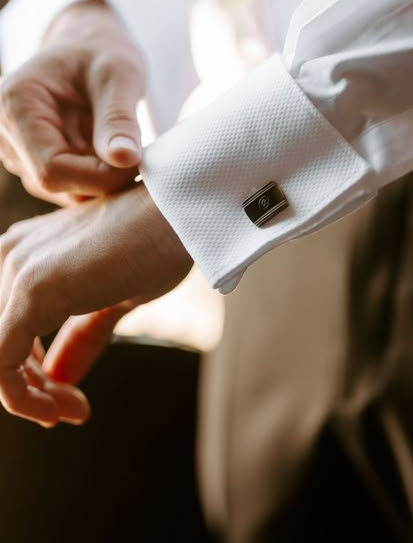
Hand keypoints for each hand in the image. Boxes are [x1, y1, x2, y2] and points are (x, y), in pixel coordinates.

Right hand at [0, 0, 145, 204]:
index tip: (137, 162)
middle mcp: (8, 135)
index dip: (98, 177)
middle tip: (141, 155)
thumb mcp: (119, 75)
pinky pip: (71, 187)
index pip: (51, 169)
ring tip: (127, 146)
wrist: (90, 48)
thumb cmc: (102, 52)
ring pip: (66, 190)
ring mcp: (20, 153)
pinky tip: (116, 153)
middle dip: (103, 178)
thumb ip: (119, 118)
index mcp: (16, 106)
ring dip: (103, 179)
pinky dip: (99, 178)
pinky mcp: (37, 164)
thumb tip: (125, 159)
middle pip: (57, 184)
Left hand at [0, 184, 191, 425]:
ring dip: (31, 398)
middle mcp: (12, 255)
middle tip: (75, 411)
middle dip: (33, 389)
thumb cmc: (158, 245)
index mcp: (27, 253)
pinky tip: (59, 410)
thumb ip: (81, 335)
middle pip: (2, 343)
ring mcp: (17, 268)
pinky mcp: (31, 289)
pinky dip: (21, 398)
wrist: (180, 216)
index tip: (72, 401)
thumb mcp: (114, 299)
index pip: (8, 328)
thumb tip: (58, 379)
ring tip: (72, 411)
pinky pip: (1, 363)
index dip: (32, 374)